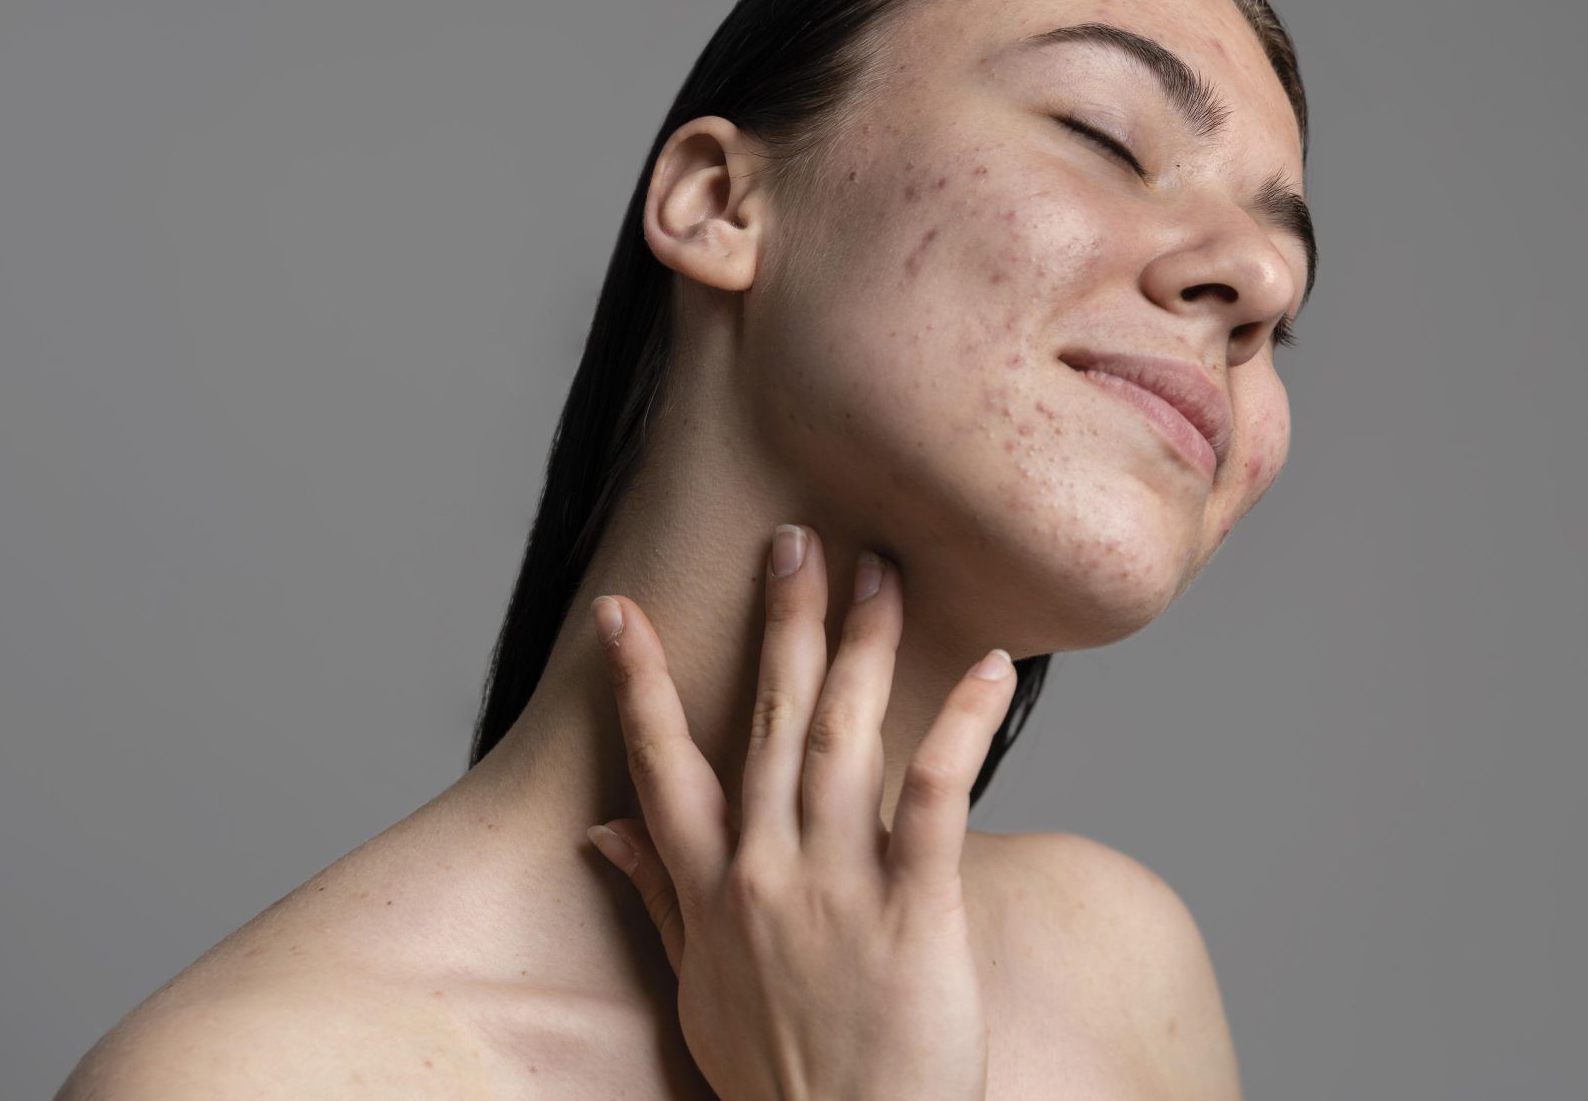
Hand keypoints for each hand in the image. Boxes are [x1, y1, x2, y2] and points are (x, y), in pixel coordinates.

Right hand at [583, 523, 1013, 1100]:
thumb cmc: (778, 1074)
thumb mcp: (695, 989)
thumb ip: (657, 897)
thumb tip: (601, 830)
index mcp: (712, 889)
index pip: (661, 764)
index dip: (640, 683)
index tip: (620, 610)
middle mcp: (765, 874)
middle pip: (767, 720)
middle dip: (781, 622)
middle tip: (796, 539)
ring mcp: (837, 889)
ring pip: (843, 737)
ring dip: (861, 646)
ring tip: (879, 571)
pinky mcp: (914, 911)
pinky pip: (937, 798)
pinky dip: (959, 728)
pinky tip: (987, 670)